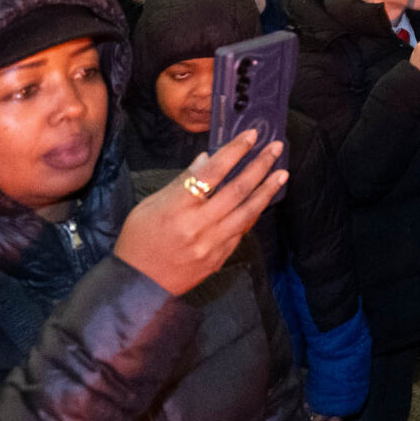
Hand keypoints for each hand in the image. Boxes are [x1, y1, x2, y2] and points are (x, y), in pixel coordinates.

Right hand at [115, 130, 288, 295]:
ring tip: (281, 174)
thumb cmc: (138, 240)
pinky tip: (262, 201)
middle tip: (276, 148)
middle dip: (260, 166)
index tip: (251, 136)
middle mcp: (198, 225)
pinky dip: (253, 214)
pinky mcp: (218, 260)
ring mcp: (211, 245)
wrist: (138, 285)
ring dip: (267, 191)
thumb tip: (207, 159)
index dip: (234, 151)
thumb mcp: (150, 205)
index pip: (213, 172)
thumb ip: (181, 182)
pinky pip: (241, 232)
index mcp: (178, 207)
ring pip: (248, 212)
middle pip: (237, 190)